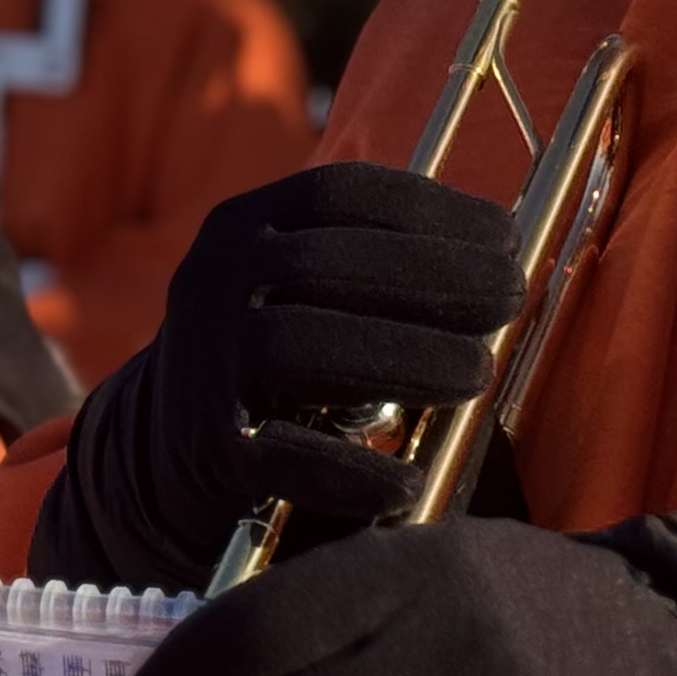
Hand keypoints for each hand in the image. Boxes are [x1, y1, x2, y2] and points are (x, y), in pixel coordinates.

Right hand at [42, 165, 522, 592]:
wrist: (166, 453)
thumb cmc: (278, 360)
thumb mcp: (304, 288)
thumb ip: (378, 267)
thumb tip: (503, 260)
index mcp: (246, 224)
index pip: (341, 194)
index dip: (431, 209)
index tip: (506, 235)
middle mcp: (212, 279)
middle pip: (326, 264)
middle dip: (433, 277)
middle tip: (510, 298)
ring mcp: (201, 363)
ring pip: (301, 346)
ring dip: (402, 358)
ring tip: (477, 373)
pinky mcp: (204, 448)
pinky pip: (280, 456)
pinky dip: (348, 471)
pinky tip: (406, 481)